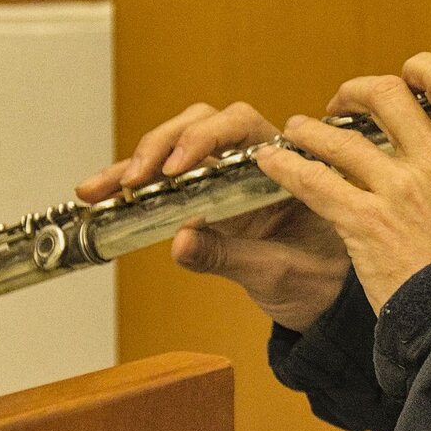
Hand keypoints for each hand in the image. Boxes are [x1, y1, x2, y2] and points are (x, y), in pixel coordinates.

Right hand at [76, 100, 350, 331]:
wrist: (330, 305)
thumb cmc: (322, 278)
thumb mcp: (280, 272)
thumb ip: (231, 256)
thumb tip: (180, 242)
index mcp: (285, 164)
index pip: (240, 125)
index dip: (204, 137)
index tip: (177, 168)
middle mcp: (254, 162)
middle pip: (200, 125)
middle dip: (161, 145)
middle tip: (135, 178)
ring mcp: (227, 179)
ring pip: (177, 148)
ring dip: (137, 163)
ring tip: (100, 188)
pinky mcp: (207, 201)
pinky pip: (167, 184)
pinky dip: (133, 187)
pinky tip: (101, 195)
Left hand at [257, 53, 430, 312]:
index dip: (418, 69)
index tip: (403, 80)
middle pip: (386, 94)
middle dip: (356, 92)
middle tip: (342, 104)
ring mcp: (399, 189)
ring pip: (340, 137)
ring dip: (311, 130)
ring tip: (297, 130)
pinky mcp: (366, 222)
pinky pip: (314, 181)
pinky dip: (287, 167)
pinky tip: (273, 162)